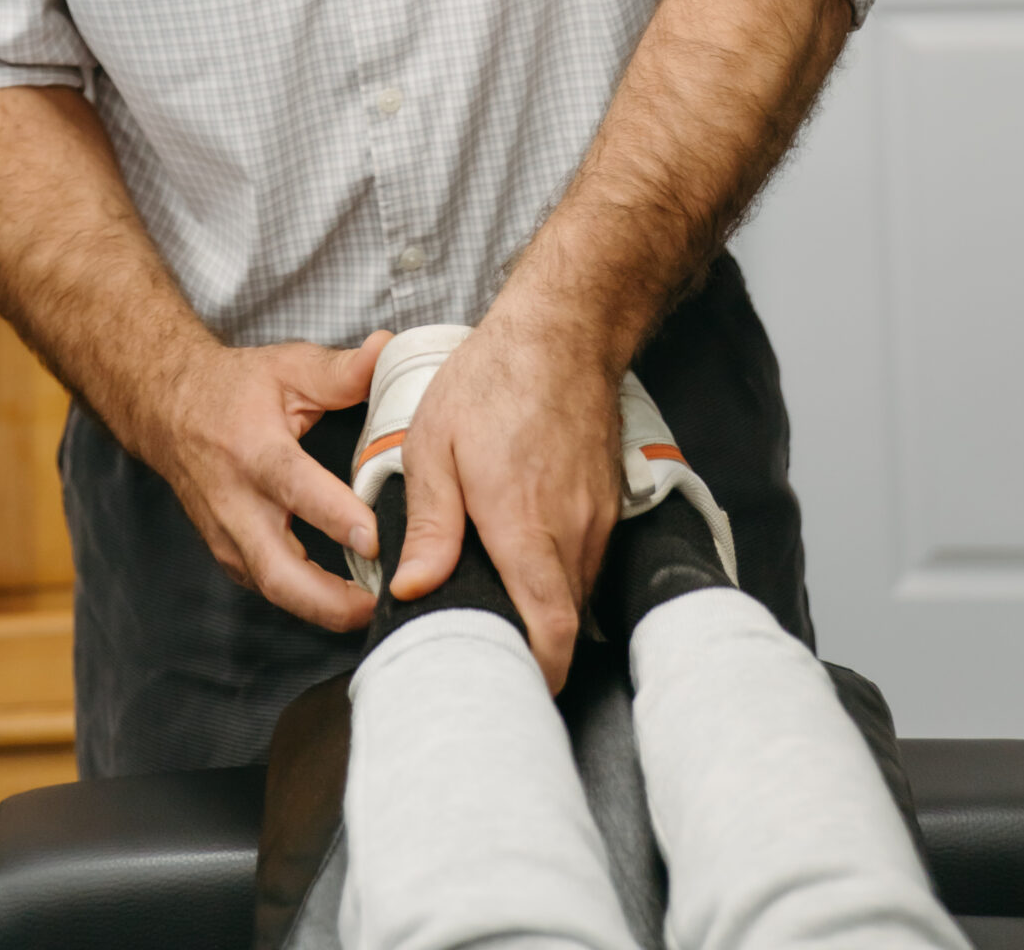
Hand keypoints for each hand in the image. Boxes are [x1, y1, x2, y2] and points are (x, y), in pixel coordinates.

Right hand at [160, 331, 391, 631]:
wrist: (168, 410)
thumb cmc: (234, 388)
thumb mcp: (287, 367)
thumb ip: (341, 369)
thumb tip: (388, 348)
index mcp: (254, 450)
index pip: (295, 487)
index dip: (335, 516)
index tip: (374, 538)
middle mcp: (236, 502)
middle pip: (277, 570)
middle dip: (327, 600)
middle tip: (377, 605)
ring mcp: (228, 535)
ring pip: (273, 589)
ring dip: (321, 609)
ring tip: (373, 610)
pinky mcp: (229, 554)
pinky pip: (268, 588)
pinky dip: (306, 602)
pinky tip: (346, 602)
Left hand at [391, 314, 621, 690]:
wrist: (563, 330)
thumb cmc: (492, 381)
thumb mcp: (435, 445)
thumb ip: (431, 525)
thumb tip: (415, 589)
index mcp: (526, 527)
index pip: (551, 630)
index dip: (539, 674)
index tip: (512, 691)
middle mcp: (572, 530)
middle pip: (564, 619)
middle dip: (533, 644)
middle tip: (486, 649)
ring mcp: (598, 516)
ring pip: (577, 588)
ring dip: (546, 605)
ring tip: (500, 601)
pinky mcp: (608, 499)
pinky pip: (586, 555)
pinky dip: (559, 569)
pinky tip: (524, 550)